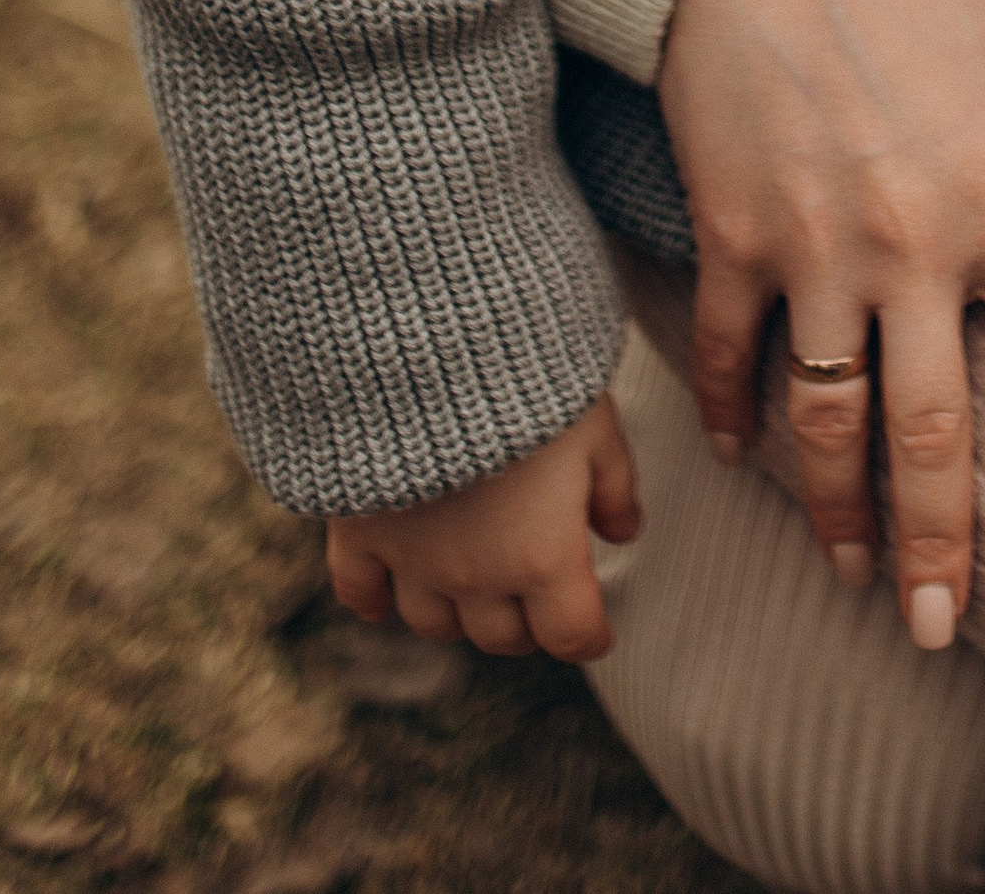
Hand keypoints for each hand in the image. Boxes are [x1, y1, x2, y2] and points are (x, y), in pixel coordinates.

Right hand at [325, 394, 637, 663]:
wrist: (436, 347)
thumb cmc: (533, 381)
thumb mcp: (597, 427)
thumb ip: (614, 487)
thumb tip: (625, 532)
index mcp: (543, 558)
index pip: (571, 635)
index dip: (589, 635)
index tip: (596, 630)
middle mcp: (476, 575)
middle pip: (503, 636)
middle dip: (527, 623)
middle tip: (538, 598)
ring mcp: (413, 560)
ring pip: (435, 624)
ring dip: (460, 614)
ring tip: (475, 587)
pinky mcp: (361, 531)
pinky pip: (359, 592)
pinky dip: (373, 602)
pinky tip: (384, 597)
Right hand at [657, 0, 984, 647]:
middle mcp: (908, 245)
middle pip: (933, 432)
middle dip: (939, 546)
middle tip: (939, 632)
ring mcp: (810, 248)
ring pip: (825, 421)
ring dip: (835, 512)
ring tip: (852, 575)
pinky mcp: (730, 234)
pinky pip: (733, 356)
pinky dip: (733, 418)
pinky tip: (741, 461)